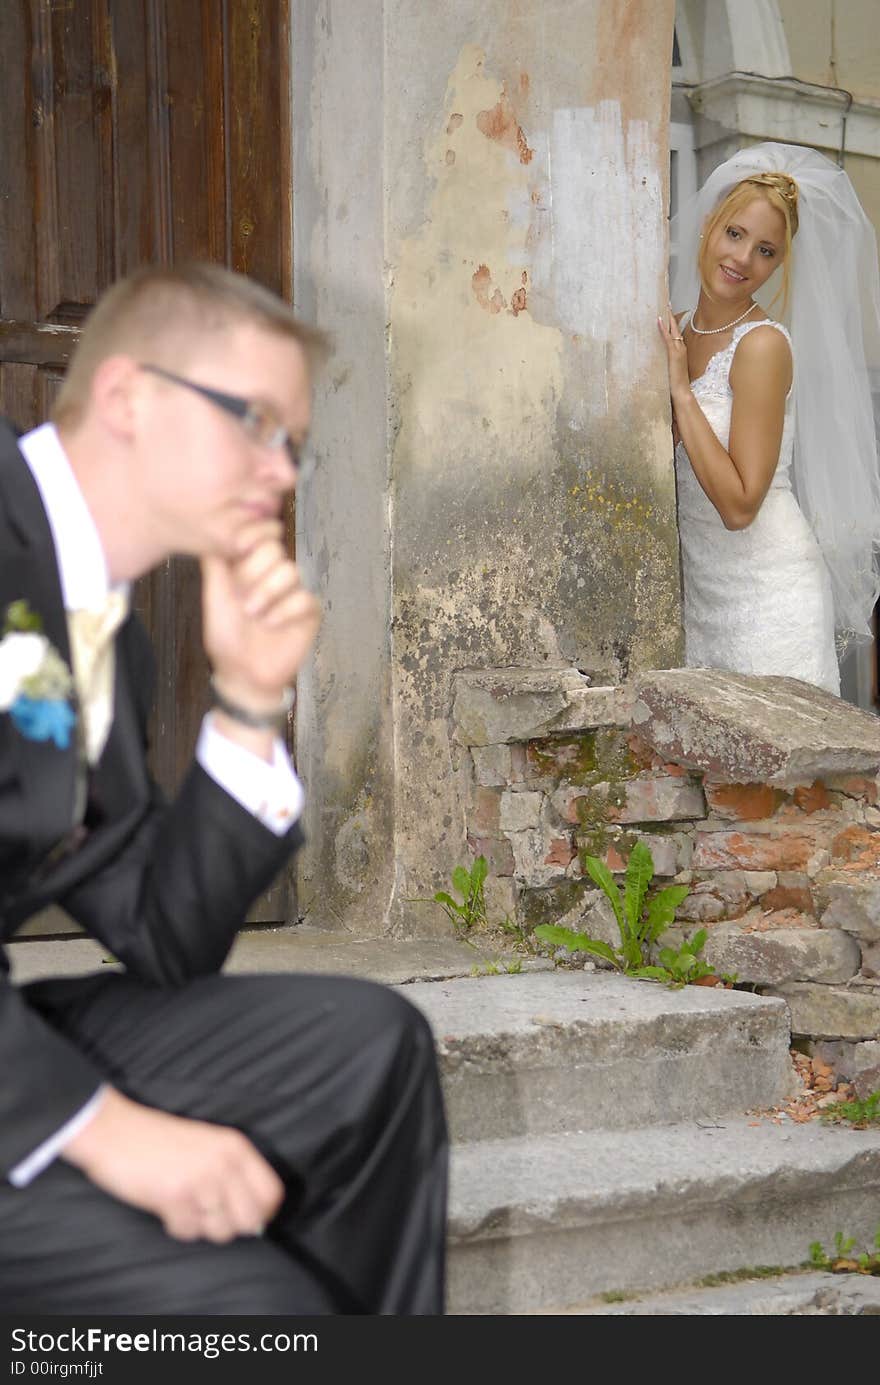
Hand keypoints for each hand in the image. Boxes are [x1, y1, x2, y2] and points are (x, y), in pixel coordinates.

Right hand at [62, 1089, 284, 1242]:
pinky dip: (176, 1225)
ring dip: (201, 1226)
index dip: (263, 1213)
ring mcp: (200, 1179)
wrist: (115, 1131)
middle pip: (251, 1219)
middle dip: (231, 1226)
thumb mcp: (207, 1145)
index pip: (271, 1193)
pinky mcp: (174, 1196)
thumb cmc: (160, 1141)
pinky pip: (187, 1232)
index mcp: (235, 1147)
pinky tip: (166, 1206)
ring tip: (184, 1206)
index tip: (247, 1219)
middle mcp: (223, 1162)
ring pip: (220, 1230)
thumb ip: (232, 1172)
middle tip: (207, 1215)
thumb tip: (256, 1218)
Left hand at [201, 517, 320, 706]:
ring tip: (254, 615)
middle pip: (274, 549)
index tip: (239, 546)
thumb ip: (215, 565)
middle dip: (254, 572)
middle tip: (241, 598)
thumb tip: (214, 535)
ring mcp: (293, 592)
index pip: (260, 535)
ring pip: (290, 571)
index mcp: (251, 567)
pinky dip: (284, 611)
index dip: (253, 534)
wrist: (243, 673)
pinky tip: (271, 625)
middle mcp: (273, 575)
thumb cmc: (226, 638)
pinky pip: (304, 598)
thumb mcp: (214, 598)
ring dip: (267, 593)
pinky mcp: (309, 611)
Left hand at [657, 306, 691, 419]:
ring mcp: (678, 350)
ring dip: (667, 318)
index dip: (672, 322)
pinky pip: (667, 338)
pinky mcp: (674, 354)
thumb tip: (657, 357)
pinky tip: (658, 320)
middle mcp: (681, 347)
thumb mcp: (670, 369)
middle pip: (675, 328)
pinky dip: (663, 328)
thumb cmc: (675, 383)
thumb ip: (666, 361)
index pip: (676, 332)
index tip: (666, 311)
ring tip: (662, 306)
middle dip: (670, 315)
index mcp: (680, 350)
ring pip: (672, 330)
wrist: (682, 391)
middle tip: (665, 303)